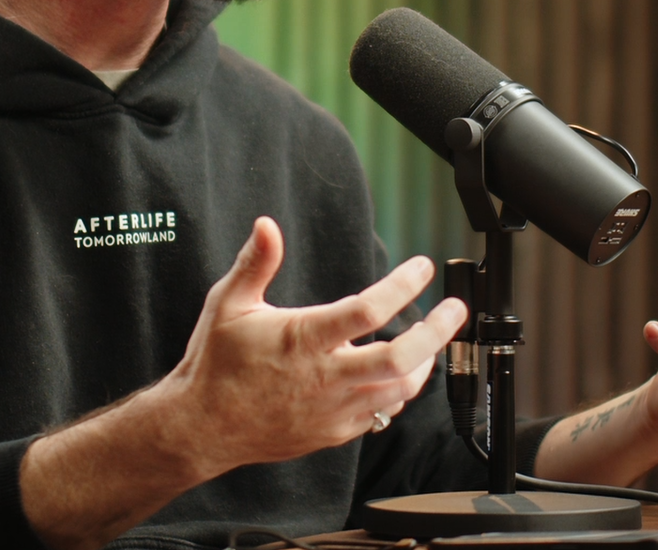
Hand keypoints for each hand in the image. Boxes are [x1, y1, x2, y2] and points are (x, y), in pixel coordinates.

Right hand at [19, 217, 466, 549]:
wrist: (202, 427)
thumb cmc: (215, 362)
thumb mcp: (228, 303)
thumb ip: (255, 263)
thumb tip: (267, 225)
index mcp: (303, 339)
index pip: (367, 310)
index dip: (402, 286)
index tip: (421, 268)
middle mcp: (324, 377)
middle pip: (400, 359)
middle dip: (437, 333)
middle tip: (455, 310)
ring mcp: (332, 409)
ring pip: (398, 390)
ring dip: (424, 363)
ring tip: (434, 339)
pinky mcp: (333, 432)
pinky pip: (381, 414)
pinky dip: (399, 392)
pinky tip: (402, 374)